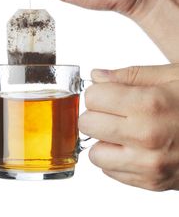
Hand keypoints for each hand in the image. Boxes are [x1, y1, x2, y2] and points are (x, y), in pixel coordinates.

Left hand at [79, 64, 178, 190]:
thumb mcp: (172, 76)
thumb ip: (129, 75)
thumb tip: (97, 75)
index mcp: (150, 104)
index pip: (93, 96)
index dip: (99, 91)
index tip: (109, 92)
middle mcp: (147, 137)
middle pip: (88, 123)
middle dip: (97, 113)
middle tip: (115, 110)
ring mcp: (149, 164)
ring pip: (95, 152)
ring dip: (104, 139)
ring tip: (124, 130)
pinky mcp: (151, 182)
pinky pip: (110, 171)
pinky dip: (116, 158)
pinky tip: (135, 146)